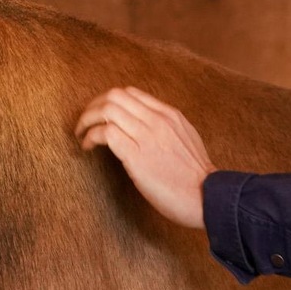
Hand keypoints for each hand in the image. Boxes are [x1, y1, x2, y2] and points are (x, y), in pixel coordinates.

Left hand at [75, 86, 214, 228]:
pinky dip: (91, 137)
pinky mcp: (137, 156)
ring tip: (81, 135)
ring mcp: (147, 136)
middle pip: (114, 96)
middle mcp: (157, 120)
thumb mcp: (185, 139)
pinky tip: (88, 148)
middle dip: (93, 106)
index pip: (131, 93)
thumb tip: (141, 128)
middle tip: (85, 122)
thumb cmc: (197, 176)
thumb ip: (165, 128)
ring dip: (87, 120)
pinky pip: (106, 134)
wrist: (209, 197)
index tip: (99, 115)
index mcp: (169, 115)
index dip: (109, 101)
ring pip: (107, 110)